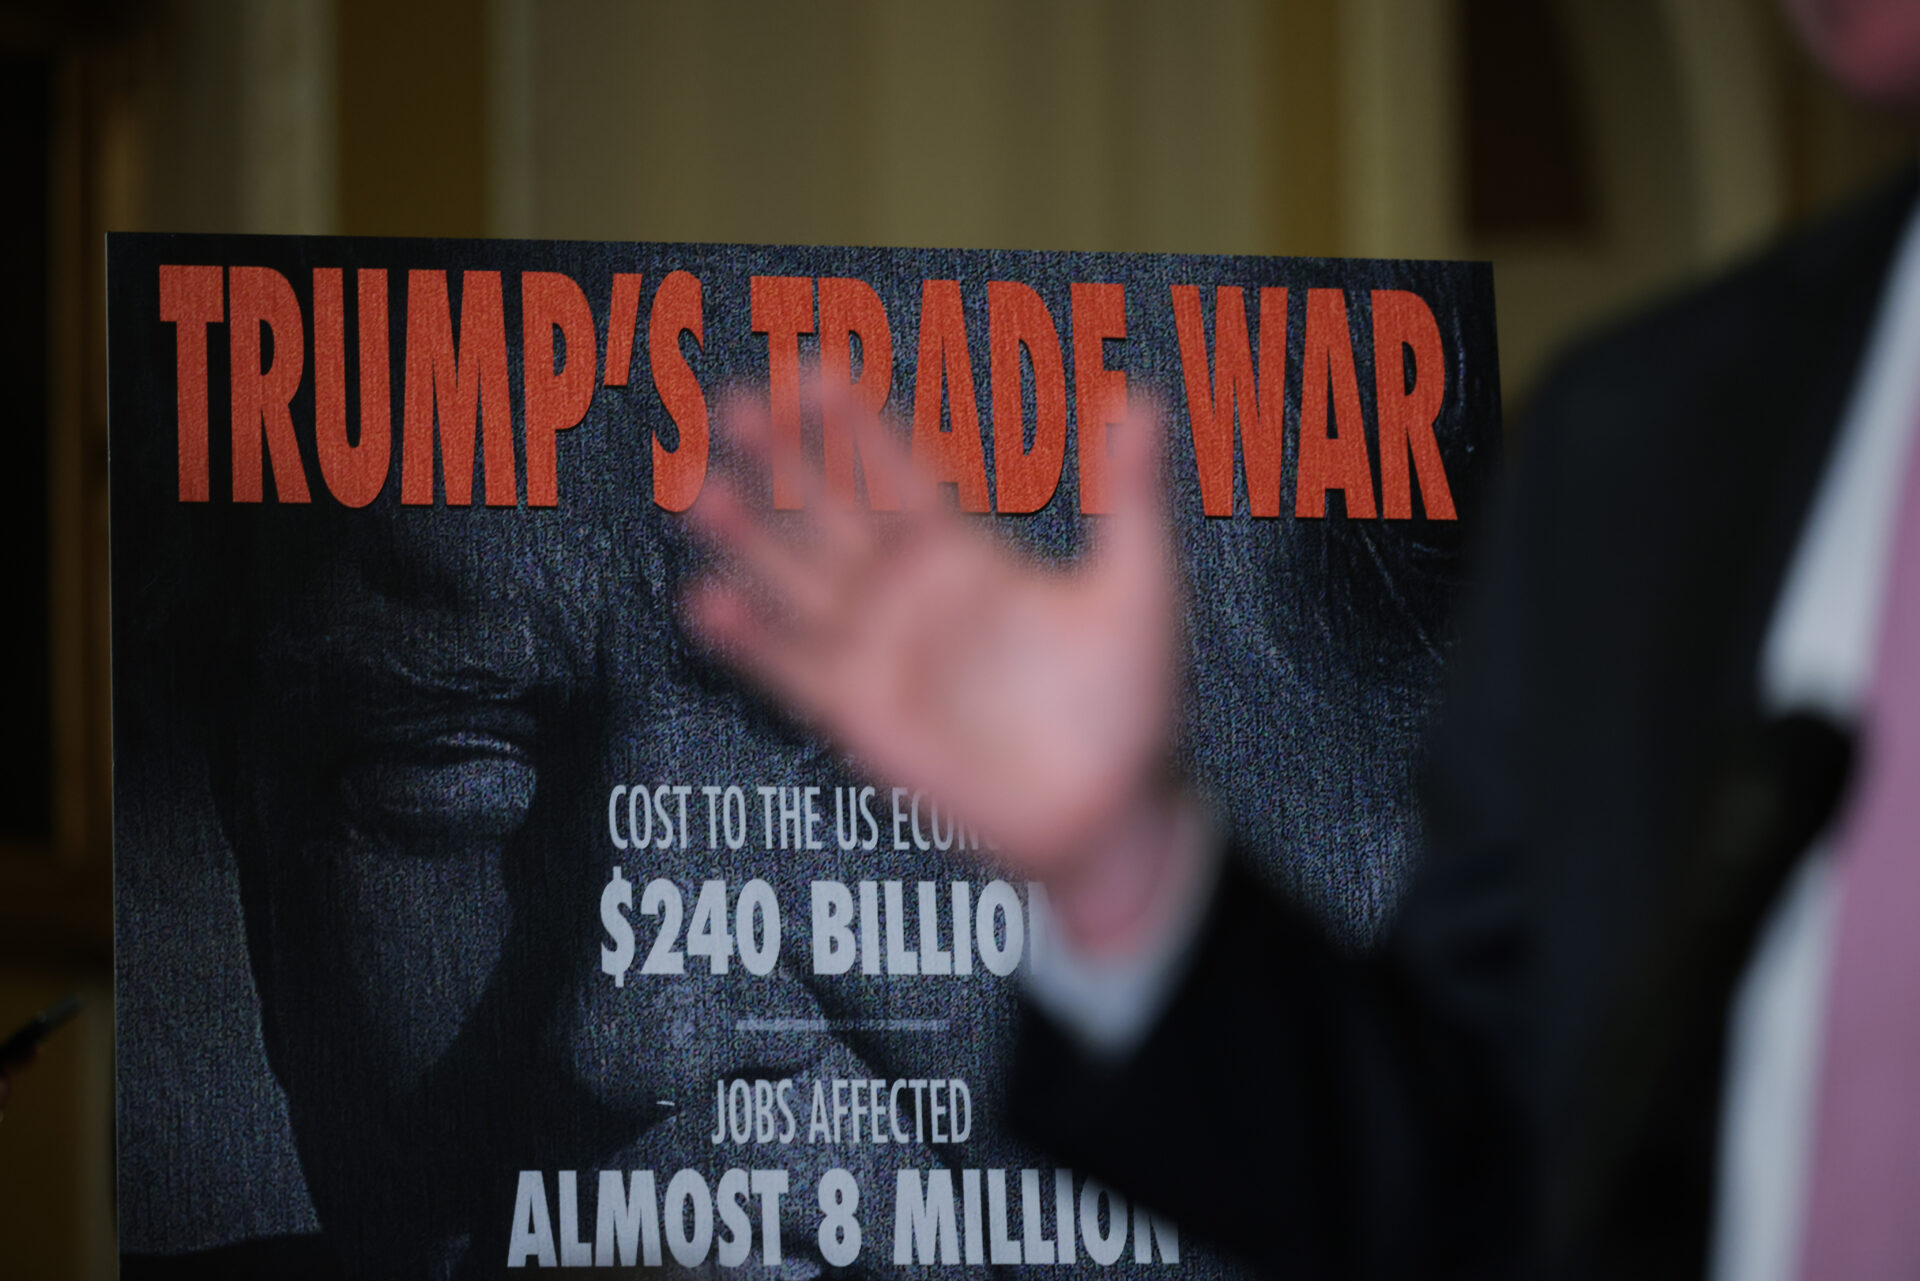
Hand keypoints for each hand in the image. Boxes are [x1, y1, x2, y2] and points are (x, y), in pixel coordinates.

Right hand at [684, 385, 1181, 911]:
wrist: (1109, 817)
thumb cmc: (1130, 707)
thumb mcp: (1137, 587)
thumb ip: (1129, 496)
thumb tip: (1141, 400)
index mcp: (967, 557)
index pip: (895, 474)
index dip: (853, 425)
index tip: (810, 369)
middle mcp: (911, 597)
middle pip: (829, 513)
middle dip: (782, 461)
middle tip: (731, 403)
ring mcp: (880, 654)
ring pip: (795, 581)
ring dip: (747, 538)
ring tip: (697, 487)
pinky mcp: (861, 715)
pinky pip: (794, 669)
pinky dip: (750, 639)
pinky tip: (707, 599)